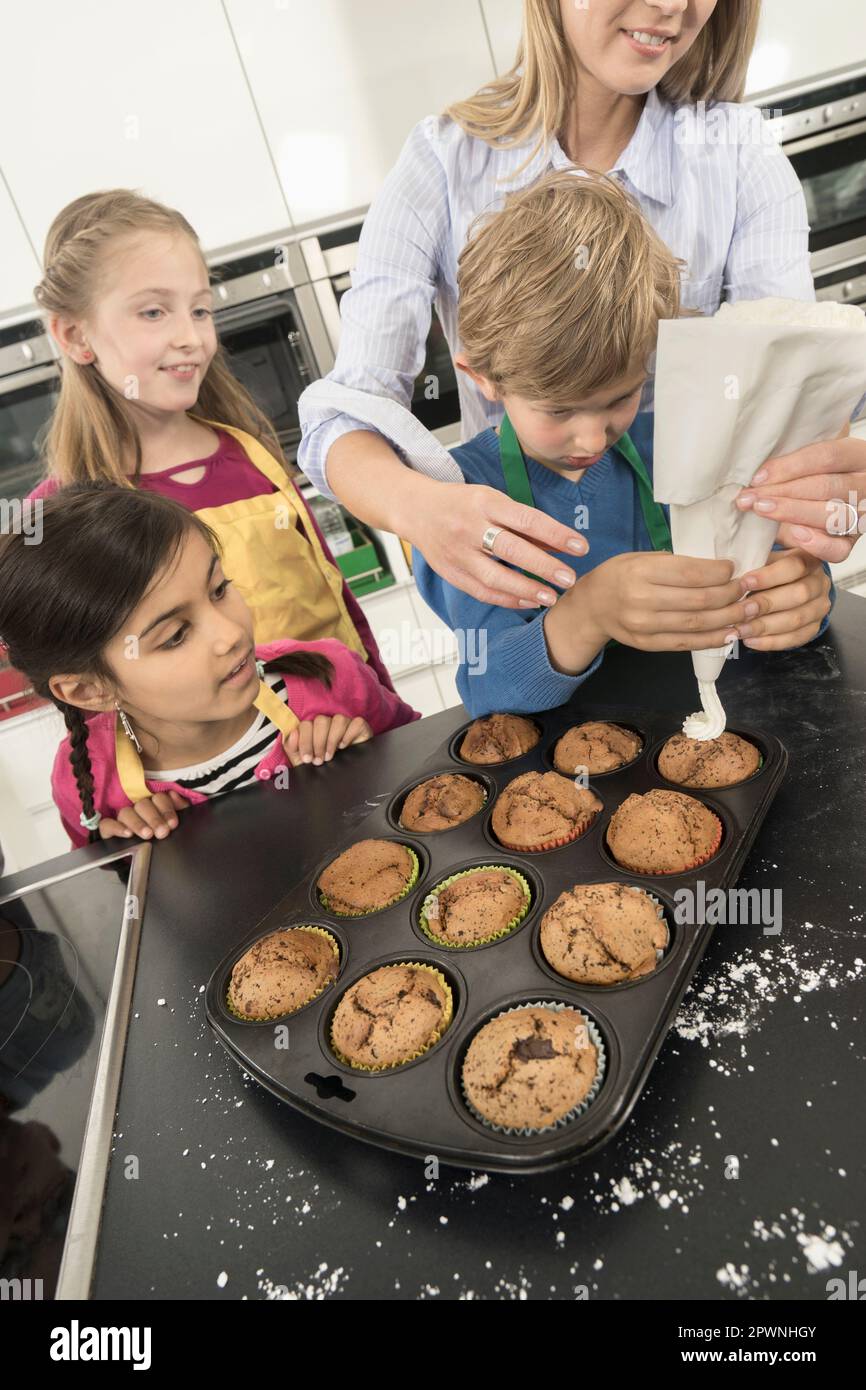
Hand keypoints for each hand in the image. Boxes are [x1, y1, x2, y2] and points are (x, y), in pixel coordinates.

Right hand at [97, 789, 189, 840]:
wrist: (145, 867)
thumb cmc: (161, 841)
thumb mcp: (174, 826)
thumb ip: (179, 809)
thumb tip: (176, 795)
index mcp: (155, 805)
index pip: (159, 798)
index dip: (166, 809)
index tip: (173, 824)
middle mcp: (138, 809)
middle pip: (143, 804)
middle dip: (154, 818)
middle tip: (162, 832)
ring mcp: (123, 818)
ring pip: (126, 812)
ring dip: (138, 823)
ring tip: (148, 834)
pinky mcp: (108, 830)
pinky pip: (107, 824)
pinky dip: (117, 827)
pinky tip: (127, 833)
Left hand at [282, 714, 372, 767]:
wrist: (342, 785)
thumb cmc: (322, 769)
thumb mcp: (302, 762)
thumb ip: (292, 748)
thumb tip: (294, 733)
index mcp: (314, 730)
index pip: (306, 725)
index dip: (304, 741)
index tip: (307, 758)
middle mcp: (329, 725)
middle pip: (320, 720)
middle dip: (318, 742)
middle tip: (319, 760)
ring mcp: (346, 725)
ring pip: (338, 719)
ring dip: (332, 739)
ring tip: (330, 756)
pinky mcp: (361, 728)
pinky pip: (356, 722)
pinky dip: (349, 734)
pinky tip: (345, 746)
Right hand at [406, 479, 589, 609]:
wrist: (416, 510)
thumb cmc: (462, 503)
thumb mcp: (493, 500)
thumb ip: (523, 523)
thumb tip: (560, 544)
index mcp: (485, 502)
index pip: (526, 520)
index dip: (556, 534)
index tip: (581, 547)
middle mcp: (469, 527)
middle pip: (512, 550)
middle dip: (544, 566)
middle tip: (570, 578)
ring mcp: (458, 553)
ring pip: (495, 576)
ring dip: (527, 590)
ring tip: (552, 597)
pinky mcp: (451, 573)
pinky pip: (482, 591)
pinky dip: (507, 599)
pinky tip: (528, 602)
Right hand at [569, 553, 750, 658]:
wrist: (591, 607)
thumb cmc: (619, 575)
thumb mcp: (641, 557)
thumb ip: (675, 563)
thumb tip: (718, 568)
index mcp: (641, 571)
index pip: (692, 573)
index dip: (720, 572)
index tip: (735, 568)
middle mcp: (642, 599)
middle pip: (700, 600)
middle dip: (731, 595)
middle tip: (748, 589)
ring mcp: (645, 625)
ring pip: (698, 624)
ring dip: (729, 618)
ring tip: (748, 611)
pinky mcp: (648, 644)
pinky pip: (687, 643)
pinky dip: (713, 639)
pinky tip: (730, 632)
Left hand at [734, 548, 830, 649]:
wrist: (790, 582)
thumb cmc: (772, 565)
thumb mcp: (769, 548)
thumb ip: (760, 546)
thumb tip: (741, 545)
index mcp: (810, 559)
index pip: (795, 566)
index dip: (769, 576)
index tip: (744, 582)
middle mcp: (819, 583)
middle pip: (797, 595)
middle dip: (766, 604)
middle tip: (741, 611)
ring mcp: (819, 607)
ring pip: (796, 620)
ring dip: (765, 627)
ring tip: (740, 629)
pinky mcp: (813, 626)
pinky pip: (795, 638)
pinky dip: (771, 642)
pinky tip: (751, 641)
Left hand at [736, 428, 865, 562]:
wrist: (819, 501)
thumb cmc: (810, 476)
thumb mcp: (808, 461)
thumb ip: (794, 460)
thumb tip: (759, 469)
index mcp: (858, 456)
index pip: (829, 456)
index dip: (792, 466)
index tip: (759, 476)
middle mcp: (865, 486)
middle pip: (827, 486)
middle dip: (784, 491)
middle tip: (751, 496)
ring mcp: (862, 515)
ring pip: (832, 516)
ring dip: (792, 513)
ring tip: (761, 510)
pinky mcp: (851, 542)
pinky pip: (839, 549)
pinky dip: (817, 544)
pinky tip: (795, 534)